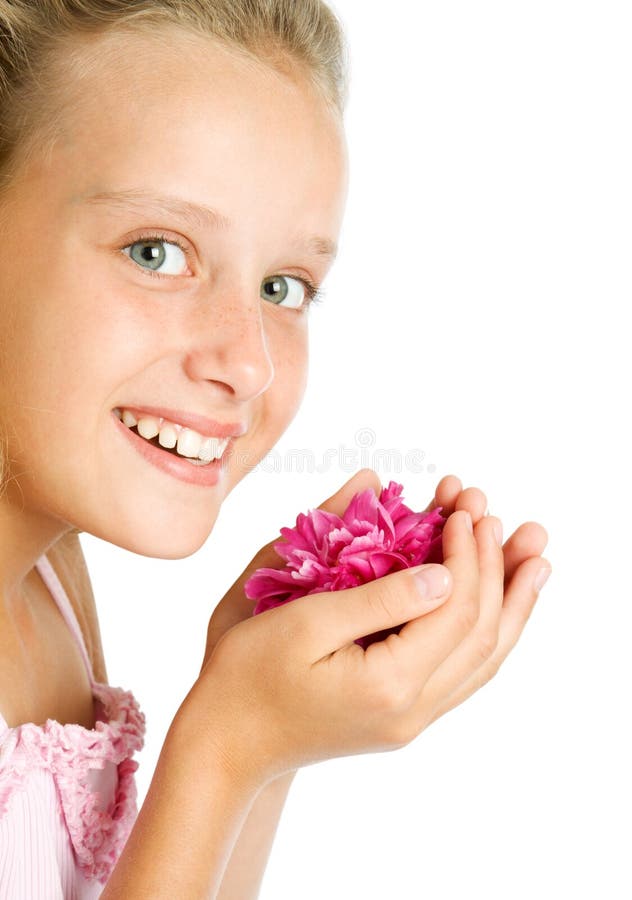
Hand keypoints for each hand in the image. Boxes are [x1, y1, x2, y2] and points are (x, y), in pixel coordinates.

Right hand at [189, 470, 549, 789]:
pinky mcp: (403, 718)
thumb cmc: (245, 673)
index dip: (467, 554)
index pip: (454, 610)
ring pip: (483, 660)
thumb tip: (442, 570)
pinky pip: (464, 674)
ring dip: (511, 606)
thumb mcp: (303, 622)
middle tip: (512, 520)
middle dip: (500, 571)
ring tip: (536, 562)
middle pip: (483, 636)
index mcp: (388, 684)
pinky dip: (488, 634)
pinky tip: (499, 608)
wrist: (224, 743)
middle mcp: (413, 710)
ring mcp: (412, 720)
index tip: (463, 508)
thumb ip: (377, 596)